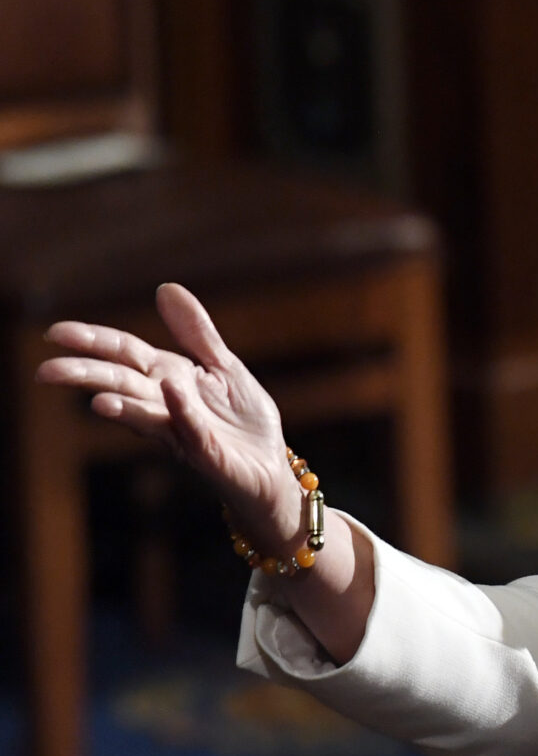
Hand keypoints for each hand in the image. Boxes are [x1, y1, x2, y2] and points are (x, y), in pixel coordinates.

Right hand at [35, 283, 300, 554]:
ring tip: (97, 400)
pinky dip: (182, 412)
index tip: (54, 333)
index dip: (92, 340)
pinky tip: (171, 391)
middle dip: (86, 376)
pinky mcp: (208, 453)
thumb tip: (165, 288)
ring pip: (144, 414)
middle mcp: (166, 403)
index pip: (123, 353)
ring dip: (122, 407)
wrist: (271, 467)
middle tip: (47, 372)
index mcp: (169, 376)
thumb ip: (196, 332)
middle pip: (120, 383)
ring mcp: (183, 430)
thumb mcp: (223, 365)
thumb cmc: (243, 419)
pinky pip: (193, 431)